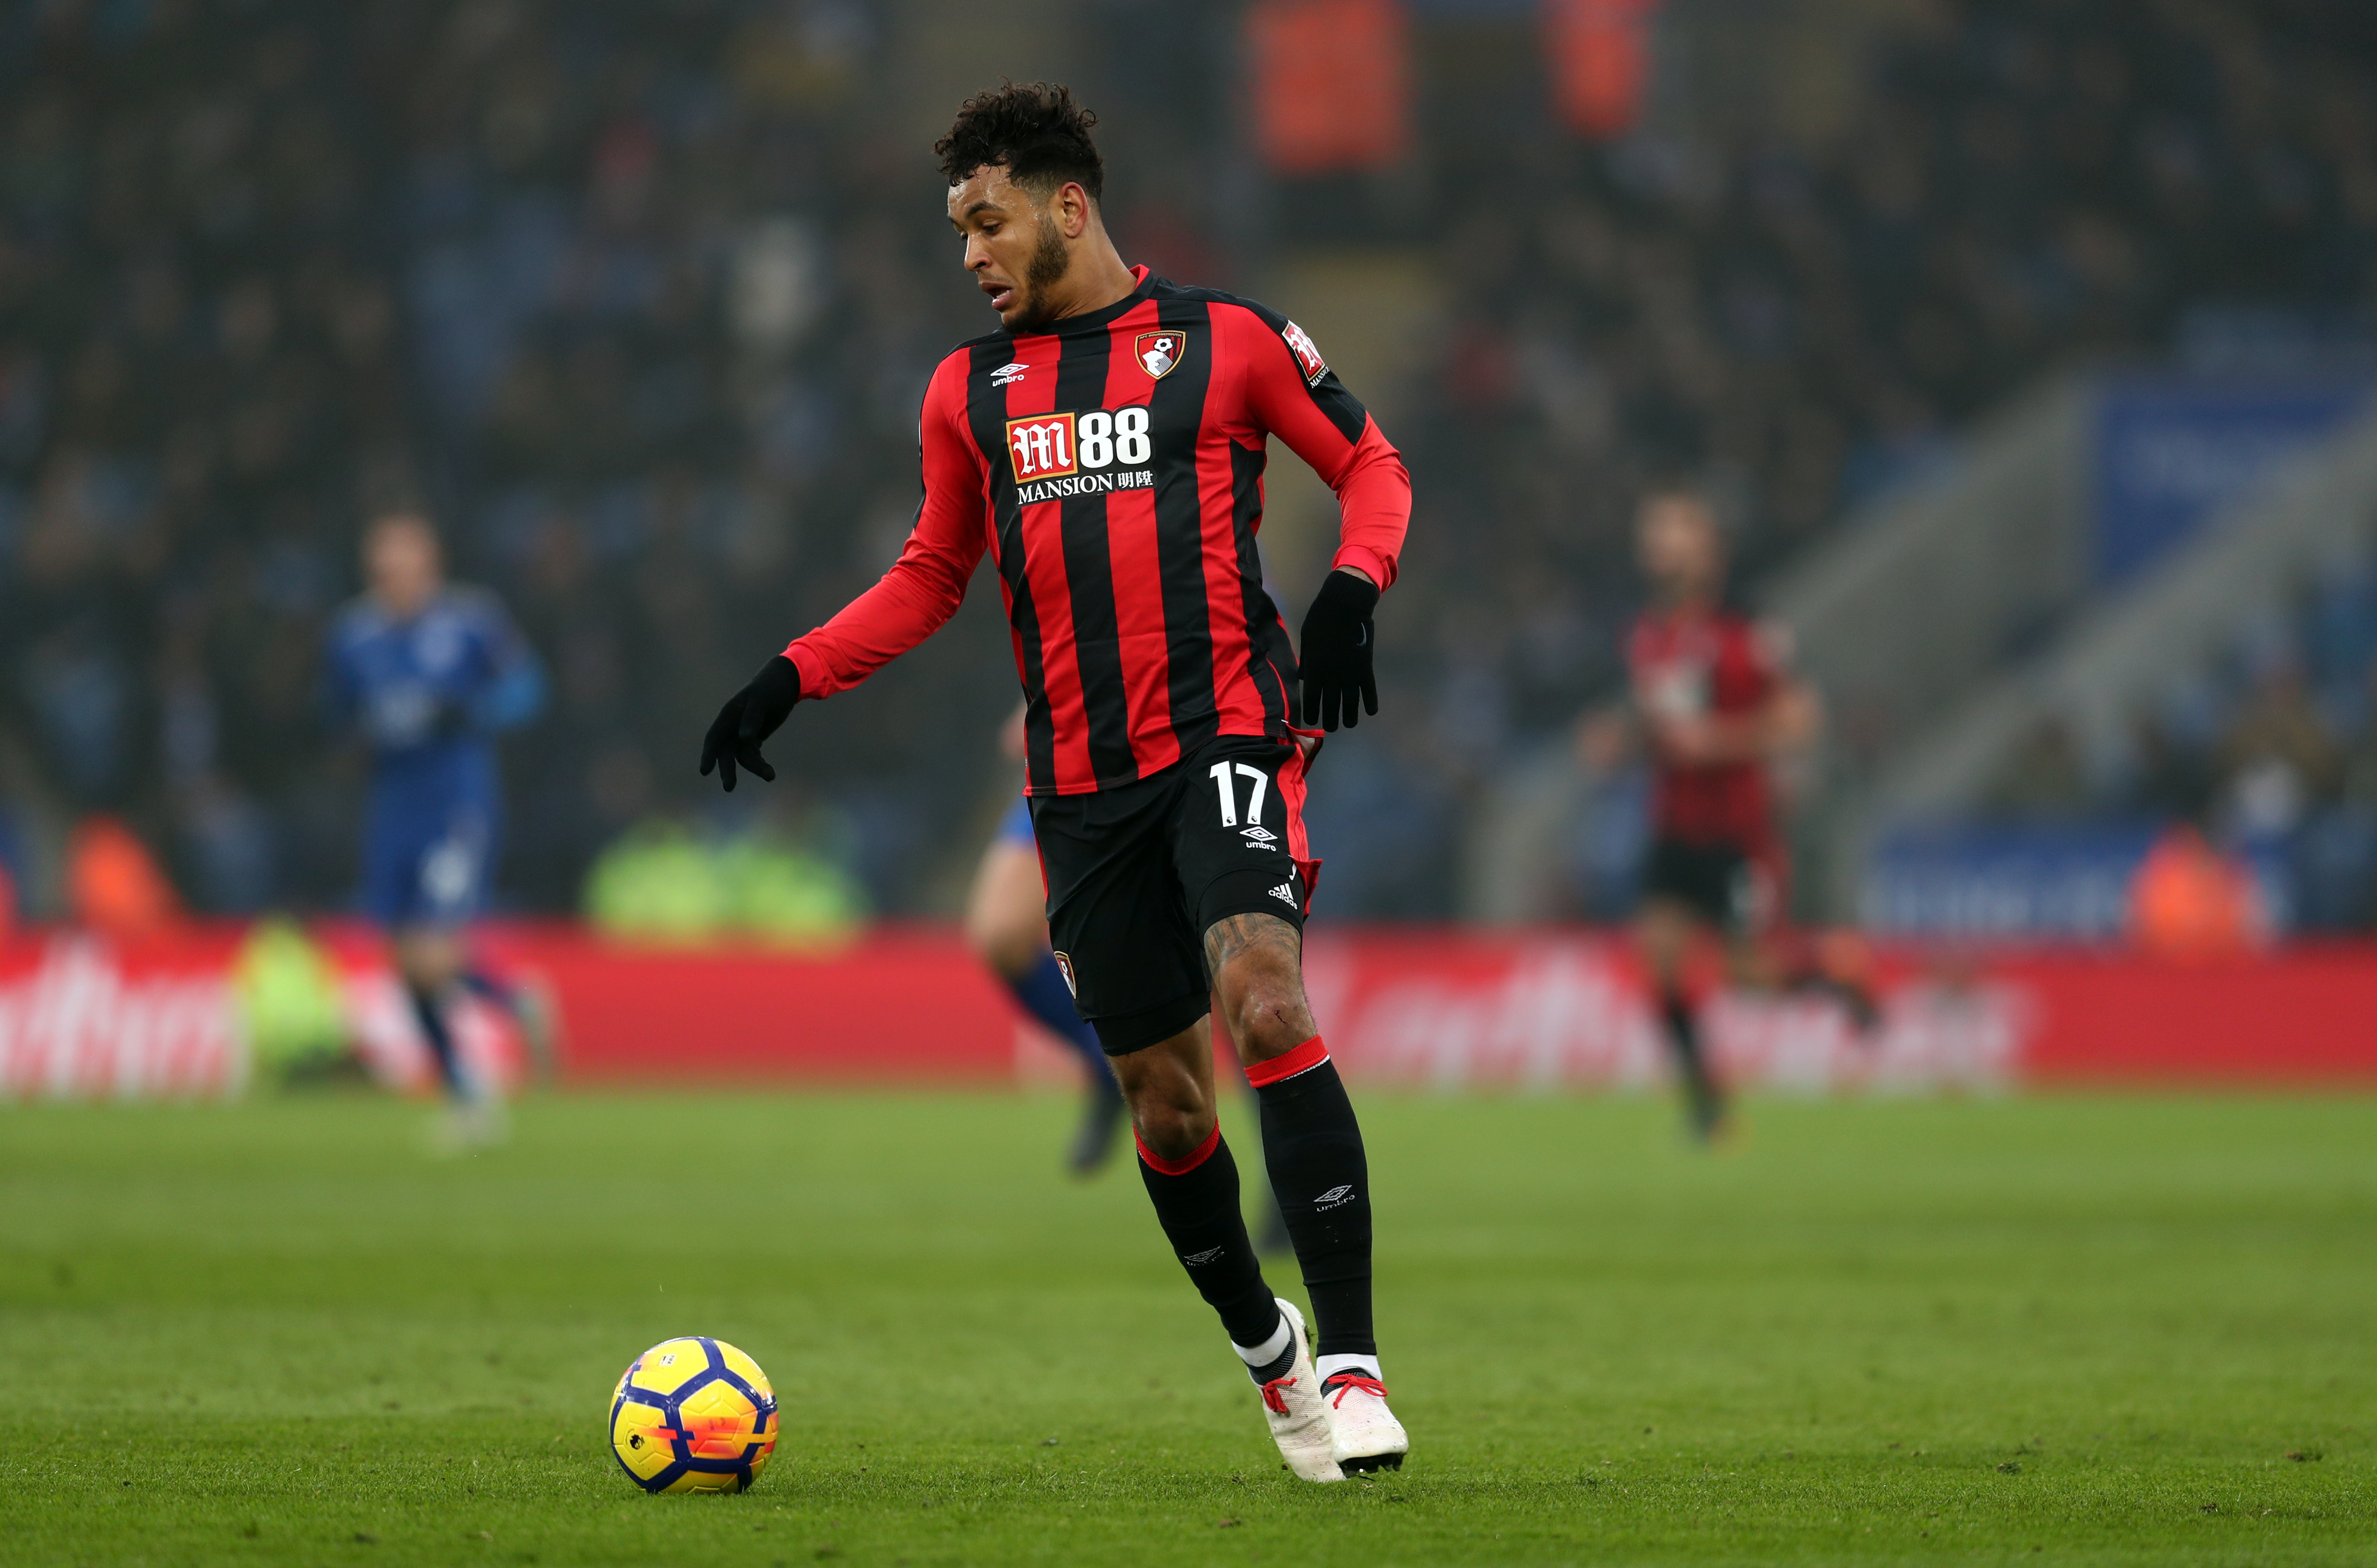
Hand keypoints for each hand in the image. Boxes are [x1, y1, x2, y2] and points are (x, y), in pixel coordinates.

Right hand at [699, 655, 802, 790]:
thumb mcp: (763, 699)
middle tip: (729, 788)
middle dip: (727, 770)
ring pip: (743, 756)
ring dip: (755, 767)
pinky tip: (769, 772)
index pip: (714, 738)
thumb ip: (753, 717)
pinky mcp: (754, 738)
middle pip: (726, 752)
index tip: (704, 771)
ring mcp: (742, 733)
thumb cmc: (771, 688)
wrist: (784, 683)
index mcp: (729, 715)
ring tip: (771, 776)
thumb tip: (744, 738)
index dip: (708, 754)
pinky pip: (754, 755)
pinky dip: (760, 763)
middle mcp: (733, 726)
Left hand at [1296, 568, 1379, 731]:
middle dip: (1330, 719)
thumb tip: (1304, 679)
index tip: (1311, 721)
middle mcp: (1332, 675)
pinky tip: (1370, 712)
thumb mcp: (1306, 639)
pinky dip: (1370, 702)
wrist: (1344, 604)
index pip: (1312, 699)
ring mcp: (1350, 672)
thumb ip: (1306, 661)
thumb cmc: (1320, 618)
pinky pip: (1369, 689)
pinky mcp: (1365, 667)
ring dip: (1350, 716)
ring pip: (1351, 702)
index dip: (1311, 713)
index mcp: (1315, 669)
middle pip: (1331, 704)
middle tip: (1331, 728)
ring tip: (1349, 724)